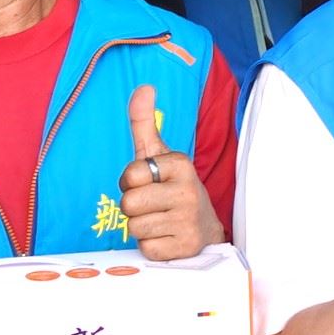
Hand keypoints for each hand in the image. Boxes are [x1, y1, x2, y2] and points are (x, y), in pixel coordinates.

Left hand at [117, 84, 216, 261]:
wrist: (205, 228)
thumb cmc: (174, 188)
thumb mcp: (160, 155)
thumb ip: (145, 122)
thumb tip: (143, 87)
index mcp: (180, 164)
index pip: (129, 175)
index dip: (131, 182)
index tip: (148, 183)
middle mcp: (188, 191)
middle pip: (128, 204)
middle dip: (134, 207)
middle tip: (152, 205)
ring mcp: (188, 221)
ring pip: (135, 227)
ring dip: (142, 227)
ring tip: (160, 221)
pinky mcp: (185, 247)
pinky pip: (146, 248)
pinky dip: (151, 246)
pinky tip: (166, 237)